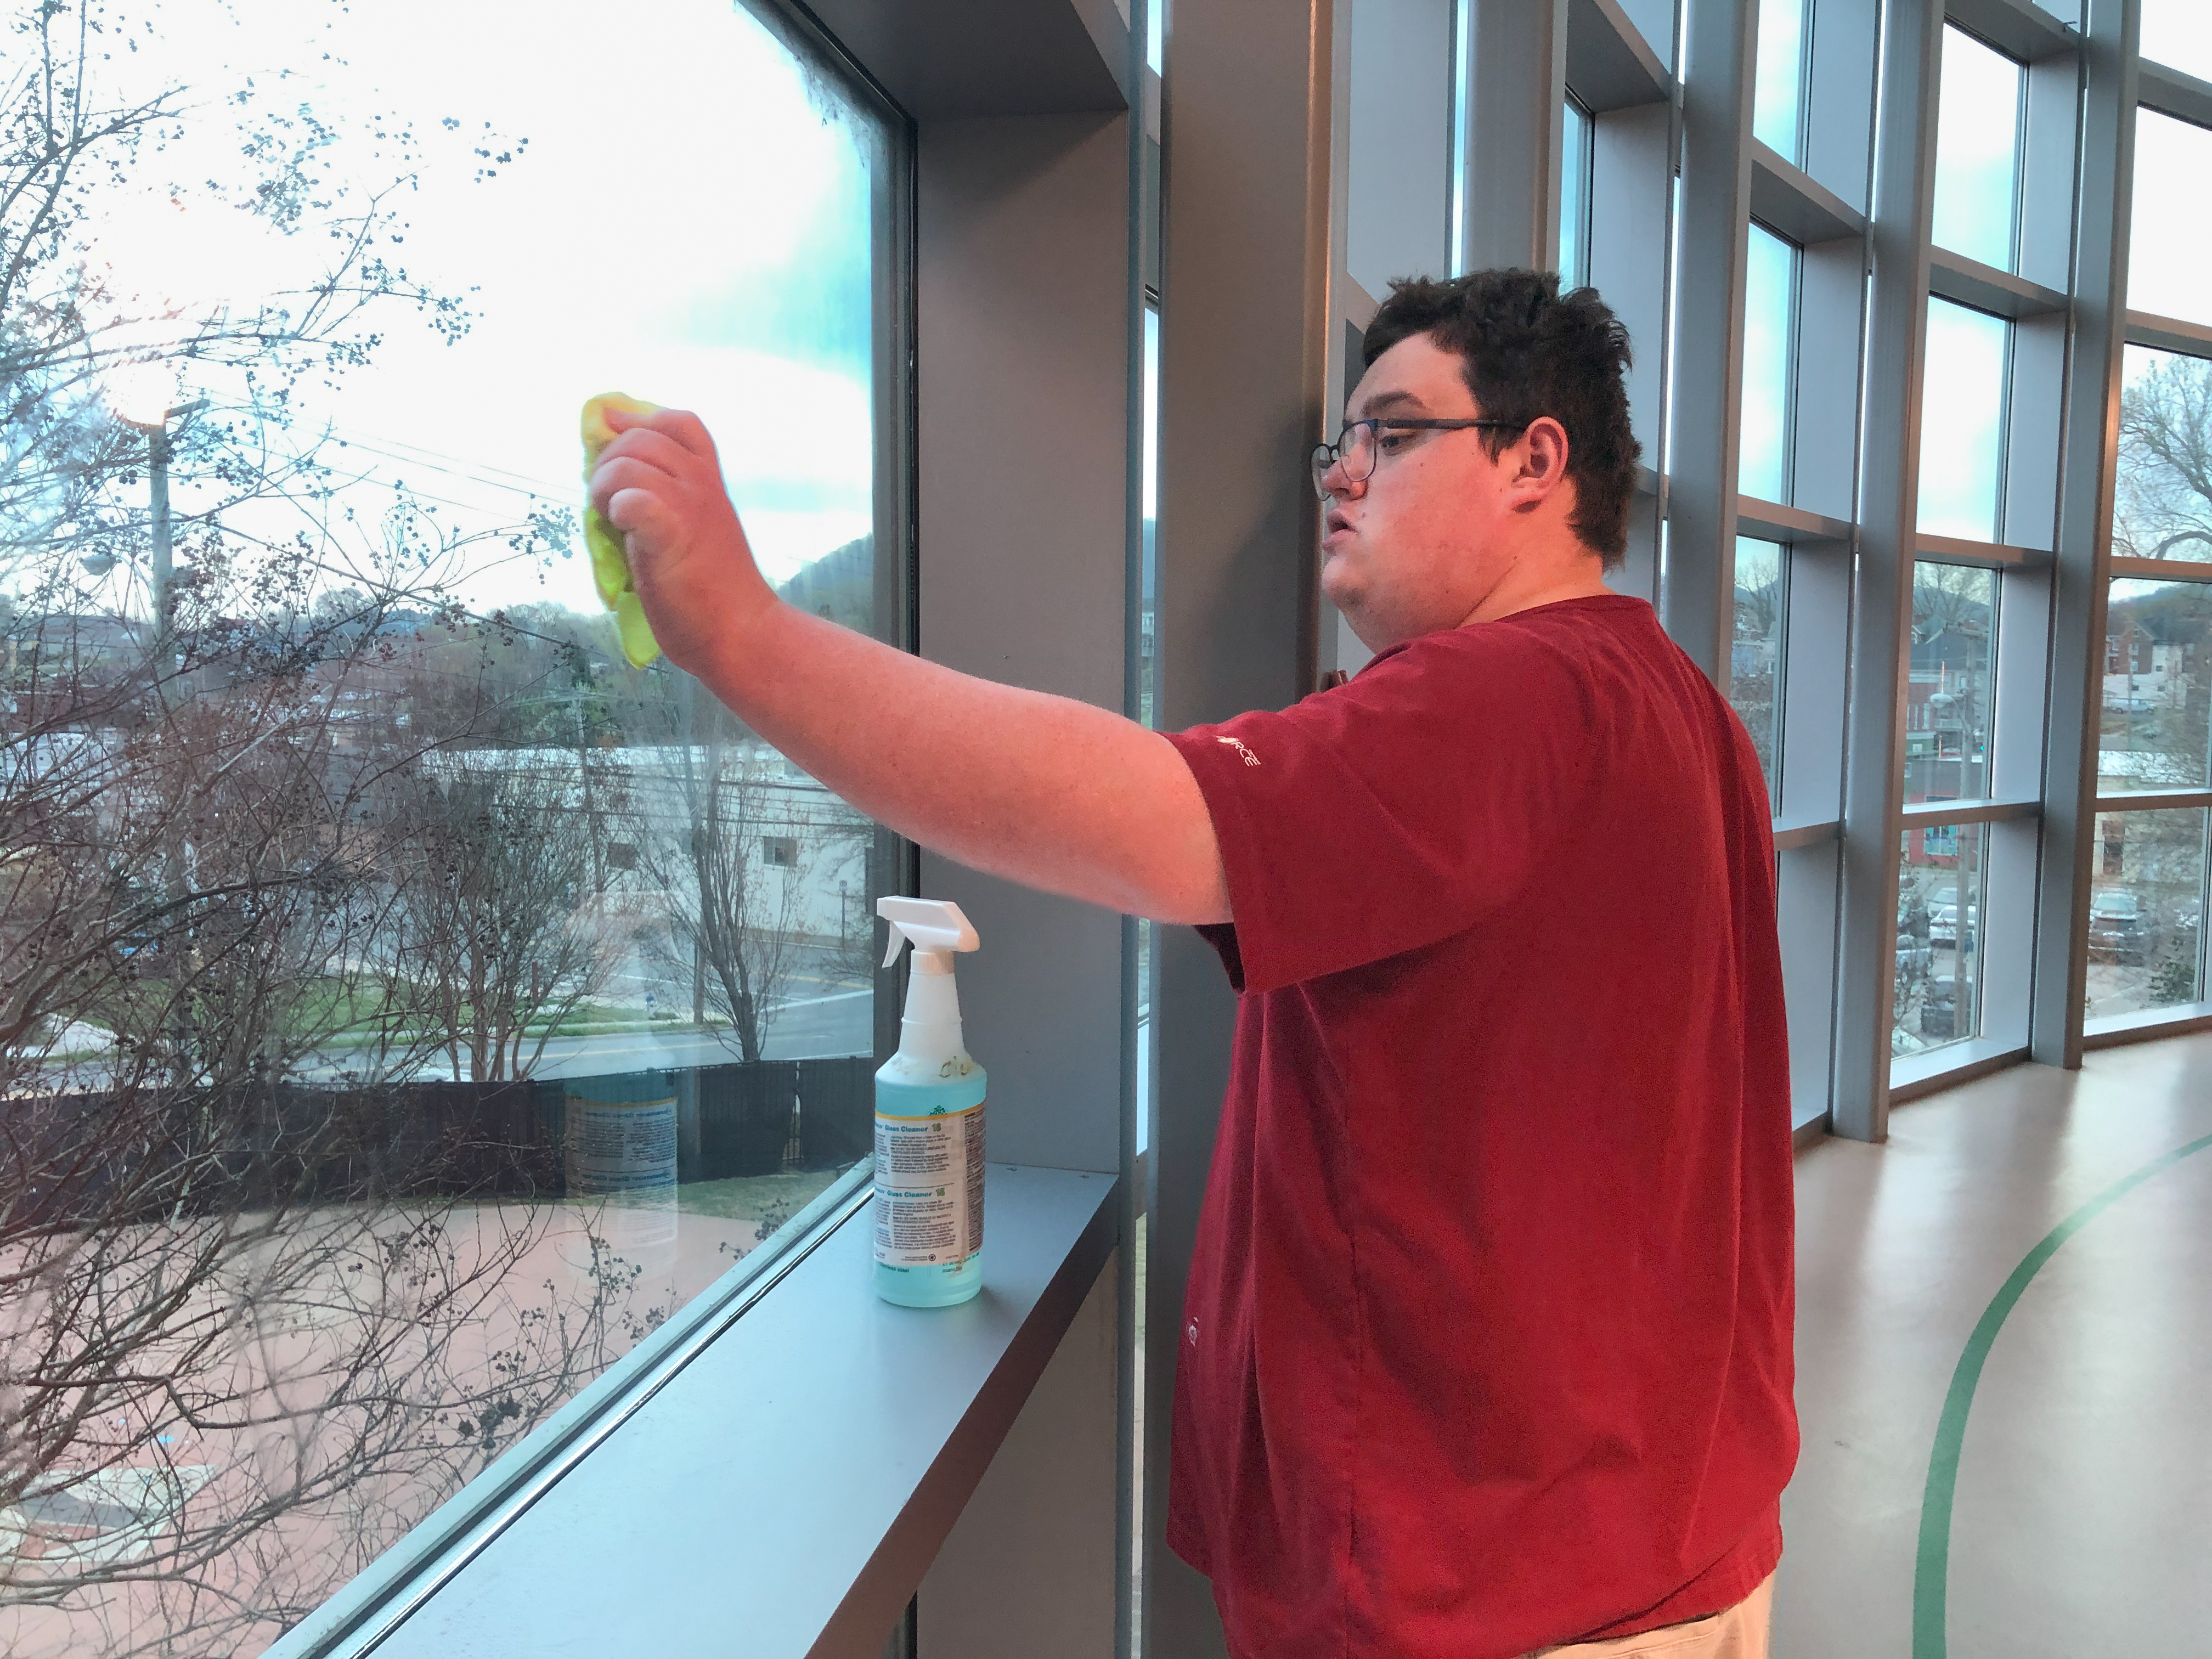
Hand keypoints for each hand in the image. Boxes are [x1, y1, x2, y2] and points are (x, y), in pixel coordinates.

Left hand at [587, 406, 774, 676]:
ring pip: (628, 463)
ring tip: (609, 518)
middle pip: (643, 437)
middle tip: (606, 499)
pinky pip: (634, 499)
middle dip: (609, 459)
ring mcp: (690, 507)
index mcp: (710, 481)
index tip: (613, 433)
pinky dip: (618, 507)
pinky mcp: (671, 535)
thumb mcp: (696, 532)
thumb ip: (668, 503)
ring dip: (604, 486)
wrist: (743, 634)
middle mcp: (702, 484)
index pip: (678, 423)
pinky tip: (621, 528)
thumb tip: (623, 489)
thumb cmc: (716, 594)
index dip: (638, 420)